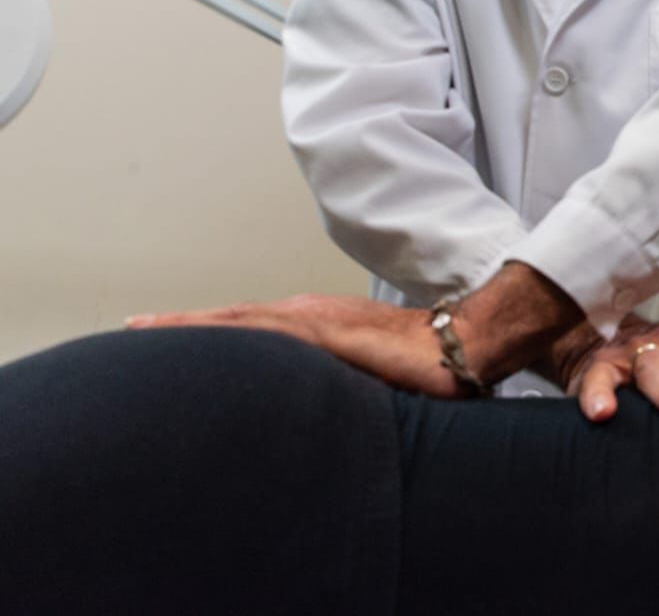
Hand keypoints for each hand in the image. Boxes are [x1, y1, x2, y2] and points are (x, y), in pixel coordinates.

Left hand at [126, 294, 462, 397]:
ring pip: (239, 320)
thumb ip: (333, 385)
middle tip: (133, 329)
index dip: (204, 331)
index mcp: (315, 324)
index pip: (248, 329)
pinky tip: (201, 333)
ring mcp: (315, 319)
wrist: (462, 344)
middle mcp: (309, 314)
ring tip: (147, 329)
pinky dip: (228, 329)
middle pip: (232, 320)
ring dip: (192, 324)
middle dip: (182, 324)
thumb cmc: (423, 362)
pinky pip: (266, 329)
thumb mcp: (366, 377)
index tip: (162, 337)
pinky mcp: (326, 329)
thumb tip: (310, 409)